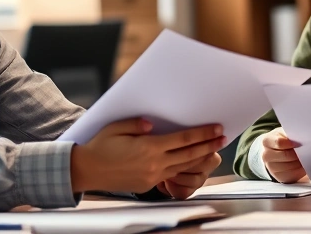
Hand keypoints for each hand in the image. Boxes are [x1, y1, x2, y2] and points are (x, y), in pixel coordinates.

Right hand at [70, 118, 225, 192]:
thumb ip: (138, 124)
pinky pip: (171, 175)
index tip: (216, 128)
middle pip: (189, 154)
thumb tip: (154, 124)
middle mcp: (154, 164)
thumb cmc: (101, 145)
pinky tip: (190, 162)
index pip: (183, 139)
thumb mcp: (118, 127)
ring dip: (199, 158)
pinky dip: (184, 168)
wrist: (87, 170)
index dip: (202, 134)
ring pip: (183, 167)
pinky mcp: (148, 185)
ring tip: (212, 150)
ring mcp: (152, 176)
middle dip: (208, 145)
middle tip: (223, 138)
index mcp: (149, 147)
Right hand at [260, 127, 306, 183]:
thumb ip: (291, 134)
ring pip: (289, 166)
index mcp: (267, 141)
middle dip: (297, 154)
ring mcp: (271, 167)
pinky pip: (292, 175)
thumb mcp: (285, 133)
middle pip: (285, 155)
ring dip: (299, 162)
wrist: (277, 151)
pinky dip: (299, 171)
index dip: (291, 143)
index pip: (279, 142)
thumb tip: (303, 137)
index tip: (299, 143)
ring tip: (305, 158)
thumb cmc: (284, 140)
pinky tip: (302, 165)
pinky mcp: (278, 176)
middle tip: (307, 151)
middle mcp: (266, 155)